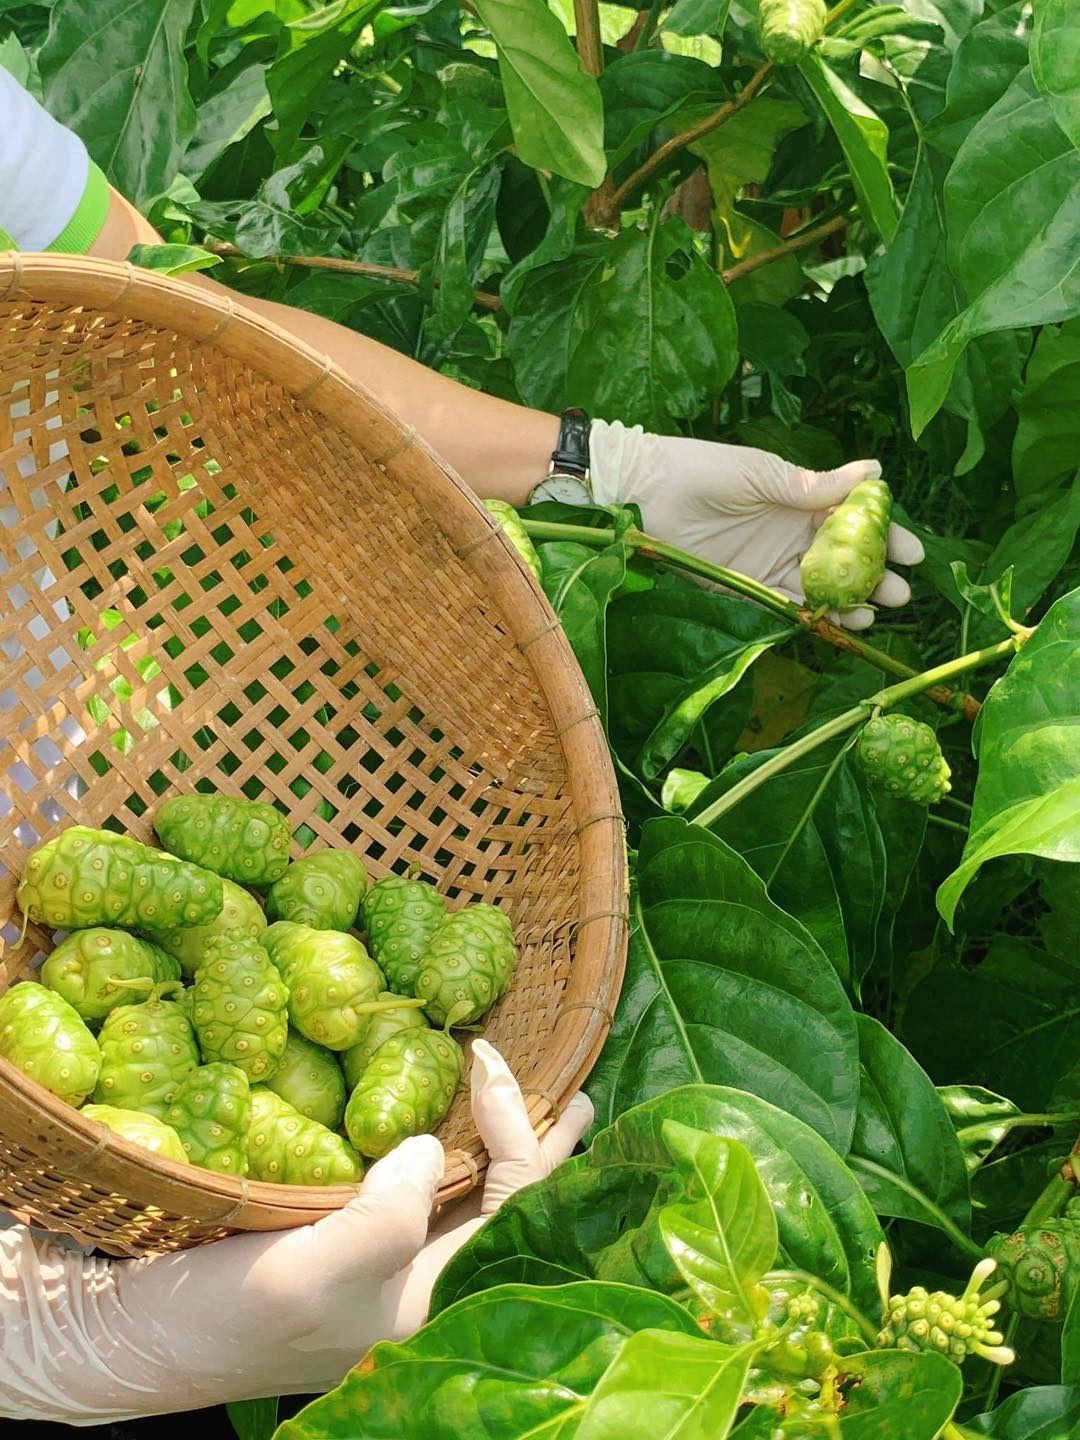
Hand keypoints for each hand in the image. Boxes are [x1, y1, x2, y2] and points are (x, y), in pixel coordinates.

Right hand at [0, 1044, 591, 1421]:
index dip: (520, 1130)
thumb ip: (386, 1217)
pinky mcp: (347, 1242)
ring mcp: (388, 1264)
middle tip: (577, 1092)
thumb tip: (433, 1145)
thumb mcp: (310, 1277)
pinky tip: (442, 1119)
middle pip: (511, 1206)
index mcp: (434, 1300)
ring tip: (536, 1103)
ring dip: (501, 1143)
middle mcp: (424, 1282)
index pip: (514, 1205)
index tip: (487, 1056)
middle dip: (545, 1146)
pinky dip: (443, 1147)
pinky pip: (418, 1189)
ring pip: (470, 1197)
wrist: (134, 1337)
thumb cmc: (225, 1320)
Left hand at [589, 420, 923, 630]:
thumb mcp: (764, 474)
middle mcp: (792, 534)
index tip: (912, 552)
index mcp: (801, 500)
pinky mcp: (747, 588)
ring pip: (821, 587)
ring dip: (850, 601)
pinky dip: (812, 614)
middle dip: (875, 576)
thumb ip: (815, 485)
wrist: (647, 493)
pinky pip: (786, 605)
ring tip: (875, 612)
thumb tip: (876, 473)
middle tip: (901, 592)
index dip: (884, 536)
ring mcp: (771, 563)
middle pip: (844, 560)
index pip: (853, 521)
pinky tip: (839, 622)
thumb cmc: (704, 470)